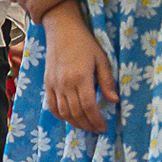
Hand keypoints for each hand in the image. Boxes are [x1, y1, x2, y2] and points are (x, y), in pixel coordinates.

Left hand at [9, 0, 77, 24]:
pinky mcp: (35, 8)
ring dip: (38, 12)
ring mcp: (25, 0)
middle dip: (32, 5)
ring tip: (49, 10)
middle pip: (22, 4)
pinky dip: (42, 19)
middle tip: (45, 4)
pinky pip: (36, 19)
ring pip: (29, 12)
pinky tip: (50, 16)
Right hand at [43, 8, 116, 132]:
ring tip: (86, 126)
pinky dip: (60, 116)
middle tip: (97, 130)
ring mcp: (54, 84)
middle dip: (88, 124)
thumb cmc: (85, 43)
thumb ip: (106, 81)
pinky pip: (51, 105)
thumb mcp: (101, 60)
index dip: (96, 120)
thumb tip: (114, 101)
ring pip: (63, 112)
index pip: (88, 106)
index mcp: (80, 77)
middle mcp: (65, 83)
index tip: (104, 127)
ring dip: (75, 123)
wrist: (61, 31)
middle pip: (76, 112)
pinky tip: (70, 118)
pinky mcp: (47, 83)